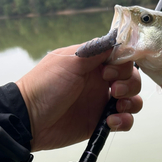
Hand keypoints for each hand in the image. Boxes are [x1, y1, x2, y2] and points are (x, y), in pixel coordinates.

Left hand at [16, 44, 141, 151]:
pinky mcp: (101, 122)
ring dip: (131, 102)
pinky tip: (111, 122)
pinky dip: (124, 121)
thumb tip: (118, 39)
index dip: (123, 64)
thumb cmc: (44, 86)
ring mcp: (101, 102)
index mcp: (92, 63)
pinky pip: (124, 120)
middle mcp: (100, 81)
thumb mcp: (69, 62)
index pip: (121, 57)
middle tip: (113, 90)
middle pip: (131, 77)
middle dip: (129, 83)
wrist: (29, 120)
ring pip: (132, 99)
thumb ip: (96, 51)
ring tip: (116, 107)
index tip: (110, 72)